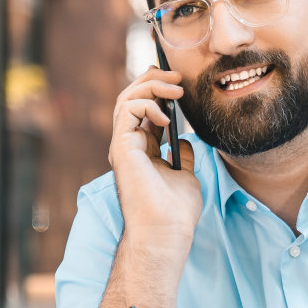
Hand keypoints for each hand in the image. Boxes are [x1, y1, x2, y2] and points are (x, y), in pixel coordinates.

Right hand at [109, 65, 201, 249]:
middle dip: (152, 81)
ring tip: (177, 88)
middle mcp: (128, 146)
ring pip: (125, 100)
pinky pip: (127, 110)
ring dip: (151, 86)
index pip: (143, 111)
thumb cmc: (175, 212)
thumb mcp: (185, 176)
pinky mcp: (122, 147)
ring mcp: (123, 146)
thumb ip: (182, 156)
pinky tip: (167, 116)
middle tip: (177, 76)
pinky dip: (147, 104)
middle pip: (131, 100)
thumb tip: (186, 142)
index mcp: (141, 151)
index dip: (156, 92)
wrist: (167, 231)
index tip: (178, 82)